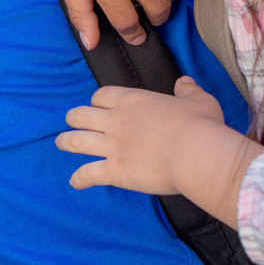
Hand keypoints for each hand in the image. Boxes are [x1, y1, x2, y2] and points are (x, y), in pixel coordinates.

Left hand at [58, 77, 231, 194]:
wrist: (197, 153)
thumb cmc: (202, 125)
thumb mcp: (198, 100)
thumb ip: (188, 89)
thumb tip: (185, 82)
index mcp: (132, 101)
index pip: (102, 95)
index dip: (97, 100)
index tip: (98, 106)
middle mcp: (116, 121)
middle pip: (81, 115)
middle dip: (75, 118)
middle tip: (73, 122)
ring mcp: (112, 146)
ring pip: (76, 141)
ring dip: (66, 142)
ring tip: (61, 143)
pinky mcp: (115, 170)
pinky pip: (88, 174)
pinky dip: (79, 179)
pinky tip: (75, 182)